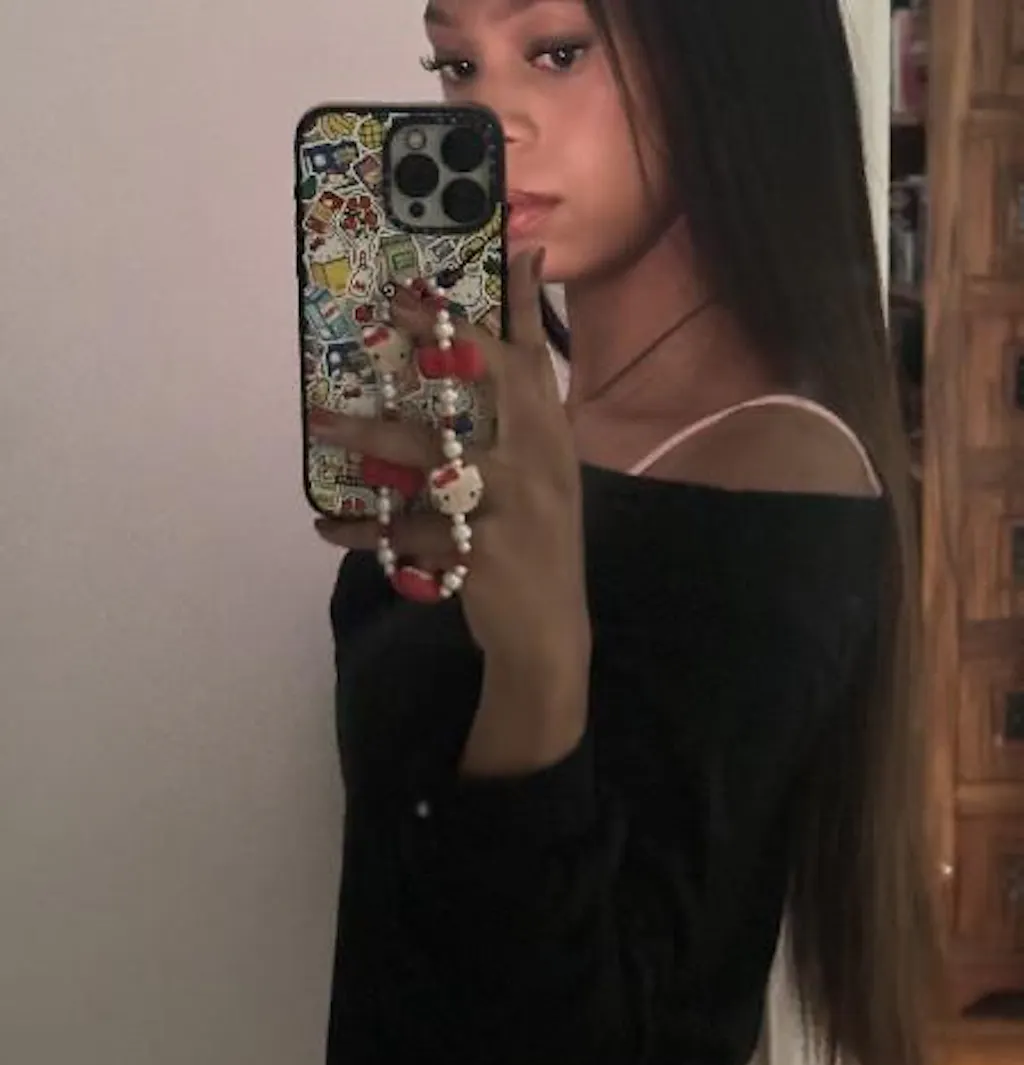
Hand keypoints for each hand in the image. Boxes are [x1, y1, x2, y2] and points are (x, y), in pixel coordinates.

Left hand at [312, 248, 590, 677]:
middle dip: (440, 335)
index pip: (538, 358)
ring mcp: (514, 502)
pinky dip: (364, 529)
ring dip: (368, 434)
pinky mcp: (484, 547)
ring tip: (320, 421)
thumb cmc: (536, 552)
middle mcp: (539, 459)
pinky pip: (408, 528)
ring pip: (430, 454)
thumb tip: (464, 387)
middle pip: (490, 378)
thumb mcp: (542, 485)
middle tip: (393, 306)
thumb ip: (518, 435)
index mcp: (551, 439)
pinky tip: (329, 527)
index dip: (523, 302)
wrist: (550, 634)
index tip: (514, 245)